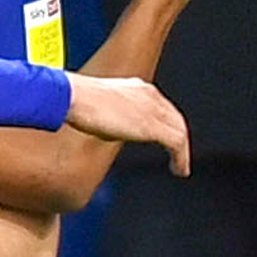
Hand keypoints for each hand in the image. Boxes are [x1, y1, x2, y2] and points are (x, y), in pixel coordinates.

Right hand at [63, 73, 190, 175]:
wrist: (74, 97)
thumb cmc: (76, 100)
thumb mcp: (98, 105)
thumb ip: (109, 114)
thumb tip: (104, 128)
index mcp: (136, 86)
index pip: (160, 104)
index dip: (165, 121)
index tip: (162, 134)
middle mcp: (149, 95)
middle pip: (175, 117)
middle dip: (178, 134)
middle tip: (178, 153)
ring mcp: (152, 110)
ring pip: (180, 131)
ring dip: (182, 151)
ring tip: (180, 167)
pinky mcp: (152, 126)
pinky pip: (177, 144)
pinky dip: (181, 158)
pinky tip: (179, 170)